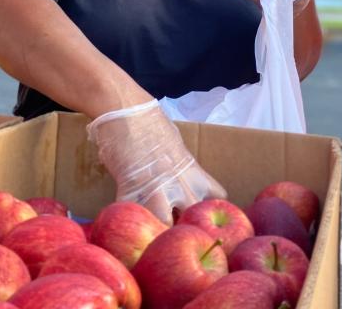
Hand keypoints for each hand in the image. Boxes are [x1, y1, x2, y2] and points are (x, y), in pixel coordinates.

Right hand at [87, 100, 225, 223]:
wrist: (125, 109)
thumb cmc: (149, 120)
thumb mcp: (175, 143)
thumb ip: (181, 164)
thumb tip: (178, 174)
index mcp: (193, 171)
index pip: (218, 197)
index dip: (210, 208)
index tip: (203, 214)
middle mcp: (180, 184)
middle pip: (193, 218)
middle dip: (186, 227)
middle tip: (175, 230)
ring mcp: (156, 190)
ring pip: (165, 227)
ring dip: (157, 230)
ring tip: (149, 231)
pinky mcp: (130, 192)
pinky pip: (131, 216)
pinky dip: (126, 220)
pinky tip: (123, 220)